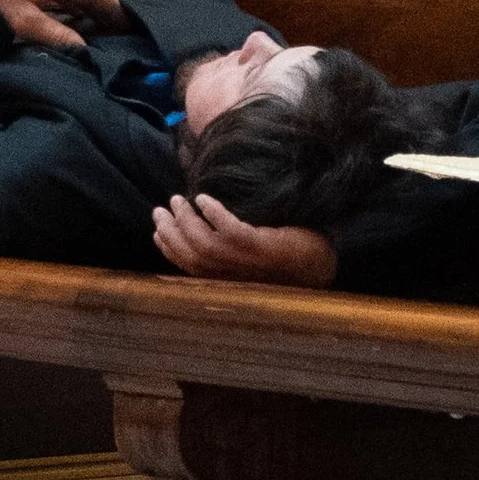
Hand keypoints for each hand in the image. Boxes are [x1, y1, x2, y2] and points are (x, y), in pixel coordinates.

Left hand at [0, 0, 124, 48]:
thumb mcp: (23, 23)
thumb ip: (56, 35)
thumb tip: (83, 47)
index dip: (114, 10)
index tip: (130, 27)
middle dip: (100, 13)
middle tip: (116, 36)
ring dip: (81, 13)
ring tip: (95, 36)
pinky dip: (64, 10)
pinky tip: (65, 26)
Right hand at [152, 194, 336, 287]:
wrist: (321, 265)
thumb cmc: (287, 260)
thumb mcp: (251, 262)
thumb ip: (228, 254)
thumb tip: (201, 232)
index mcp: (228, 280)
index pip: (189, 267)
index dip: (168, 249)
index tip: (156, 231)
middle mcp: (234, 276)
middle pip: (191, 255)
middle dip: (170, 232)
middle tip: (160, 209)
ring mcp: (248, 263)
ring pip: (204, 244)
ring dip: (185, 220)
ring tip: (179, 200)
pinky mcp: (263, 247)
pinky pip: (229, 231)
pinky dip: (212, 214)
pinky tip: (204, 199)